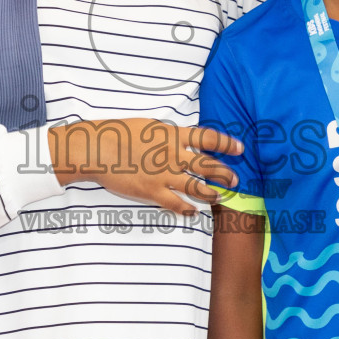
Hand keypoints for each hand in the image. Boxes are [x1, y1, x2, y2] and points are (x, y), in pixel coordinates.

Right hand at [48, 119, 242, 215]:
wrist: (98, 148)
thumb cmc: (119, 133)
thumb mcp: (149, 126)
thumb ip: (169, 134)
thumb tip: (183, 138)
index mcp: (173, 135)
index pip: (208, 138)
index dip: (227, 143)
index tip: (240, 148)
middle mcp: (173, 155)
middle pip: (208, 165)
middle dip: (224, 173)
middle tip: (235, 179)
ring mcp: (164, 175)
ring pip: (196, 187)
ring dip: (211, 193)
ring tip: (219, 196)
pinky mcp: (152, 191)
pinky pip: (176, 203)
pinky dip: (187, 208)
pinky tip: (193, 211)